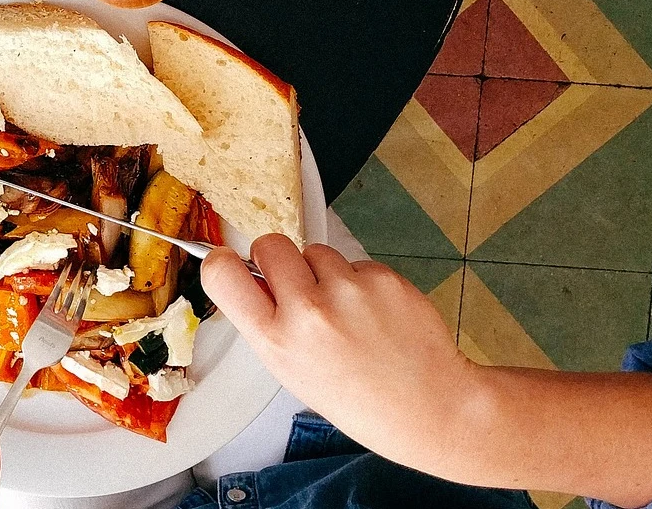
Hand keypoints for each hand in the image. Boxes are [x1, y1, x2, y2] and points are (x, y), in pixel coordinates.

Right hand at [202, 236, 485, 465]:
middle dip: (278, 258)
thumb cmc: (360, 399)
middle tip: (297, 285)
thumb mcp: (293, 373)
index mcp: (277, 341)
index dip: (221, 261)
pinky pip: (355, 263)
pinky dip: (361, 281)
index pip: (222, 274)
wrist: (429, 406)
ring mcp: (348, 290)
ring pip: (316, 252)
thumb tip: (254, 278)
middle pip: (270, 245)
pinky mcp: (383, 278)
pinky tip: (375, 314)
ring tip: (347, 312)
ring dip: (325, 272)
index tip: (230, 262)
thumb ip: (270, 324)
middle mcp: (308, 311)